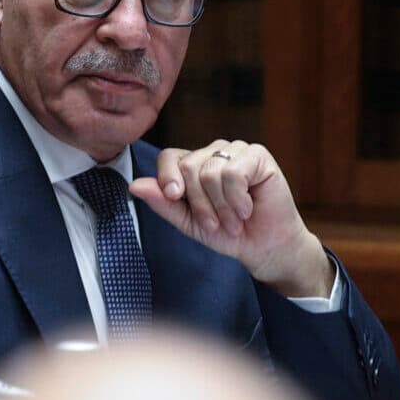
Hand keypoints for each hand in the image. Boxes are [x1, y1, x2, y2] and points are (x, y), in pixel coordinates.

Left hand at [129, 139, 334, 297]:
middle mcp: (215, 153)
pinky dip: (238, 199)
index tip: (175, 198)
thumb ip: (164, 204)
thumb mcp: (189, 223)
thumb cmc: (229, 234)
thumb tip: (134, 185)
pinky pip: (233, 172)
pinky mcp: (258, 155)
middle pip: (189, 166)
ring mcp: (237, 151)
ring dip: (222, 206)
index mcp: (195, 165)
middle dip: (200, 204)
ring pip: (211, 171)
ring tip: (234, 220)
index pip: (170, 157)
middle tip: (216, 224)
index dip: (168, 177)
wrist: (265, 247)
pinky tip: (248, 208)